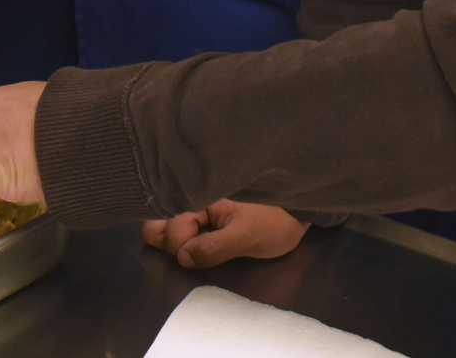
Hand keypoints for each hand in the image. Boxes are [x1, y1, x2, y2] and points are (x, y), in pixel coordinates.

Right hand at [141, 200, 308, 268]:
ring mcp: (195, 212)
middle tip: (197, 252)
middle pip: (158, 225)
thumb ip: (213, 247)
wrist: (297, 214)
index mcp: (199, 198)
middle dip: (172, 244)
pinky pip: (180, 233)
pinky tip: (200, 250)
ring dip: (177, 245)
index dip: (180, 245)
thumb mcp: (247, 236)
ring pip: (165, 229)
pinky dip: (184, 244)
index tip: (200, 254)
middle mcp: (191, 201)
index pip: (167, 226)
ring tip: (199, 252)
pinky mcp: (203, 222)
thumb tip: (182, 257)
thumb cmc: (273, 222)